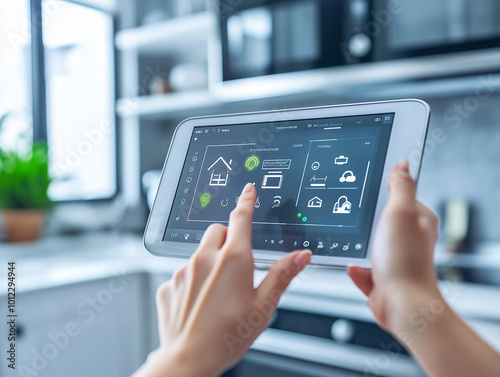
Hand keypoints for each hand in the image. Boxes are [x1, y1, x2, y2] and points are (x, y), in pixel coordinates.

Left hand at [145, 183, 310, 376]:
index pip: (240, 218)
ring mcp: (183, 270)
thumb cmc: (228, 336)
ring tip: (219, 291)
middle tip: (236, 263)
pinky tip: (201, 302)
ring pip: (199, 251)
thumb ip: (282, 275)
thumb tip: (300, 256)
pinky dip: (194, 279)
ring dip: (210, 260)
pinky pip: (183, 271)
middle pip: (217, 230)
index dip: (246, 201)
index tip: (248, 190)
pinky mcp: (169, 284)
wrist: (189, 360)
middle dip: (227, 238)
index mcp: (233, 260)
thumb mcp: (264, 306)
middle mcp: (205, 259)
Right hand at [348, 161, 439, 332]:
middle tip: (357, 218)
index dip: (383, 190)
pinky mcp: (382, 276)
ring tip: (355, 245)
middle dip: (366, 220)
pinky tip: (355, 267)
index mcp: (418, 219)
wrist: (401, 305)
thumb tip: (402, 164)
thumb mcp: (400, 212)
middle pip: (381, 219)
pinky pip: (362, 267)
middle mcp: (409, 239)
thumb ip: (400, 186)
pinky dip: (356, 268)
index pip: (400, 195)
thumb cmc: (404, 261)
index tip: (368, 191)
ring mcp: (395, 258)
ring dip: (358, 245)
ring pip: (369, 243)